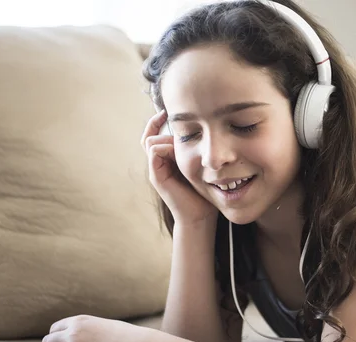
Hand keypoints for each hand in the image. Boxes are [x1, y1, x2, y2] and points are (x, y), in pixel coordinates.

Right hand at [140, 110, 217, 226]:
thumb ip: (197, 148)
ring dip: (166, 137)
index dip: (159, 120)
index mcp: (167, 158)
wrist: (200, 215)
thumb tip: (204, 126)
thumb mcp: (202, 163)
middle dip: (162, 125)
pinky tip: (180, 150)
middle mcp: (158, 162)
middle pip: (150, 133)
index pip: (155, 133)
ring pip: (150, 140)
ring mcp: (155, 169)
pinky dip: (164, 146)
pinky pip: (153, 151)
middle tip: (178, 122)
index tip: (170, 111)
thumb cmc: (204, 191)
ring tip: (183, 142)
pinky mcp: (156, 176)